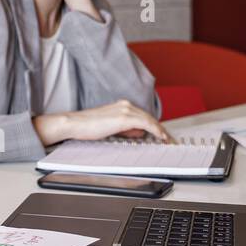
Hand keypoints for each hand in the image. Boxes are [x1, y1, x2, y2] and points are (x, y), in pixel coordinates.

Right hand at [33, 99, 170, 144]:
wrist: (75, 124)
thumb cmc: (88, 126)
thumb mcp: (110, 127)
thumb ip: (125, 128)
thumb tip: (138, 132)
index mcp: (122, 106)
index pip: (143, 116)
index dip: (155, 126)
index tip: (163, 135)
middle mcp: (125, 105)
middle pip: (149, 117)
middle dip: (161, 129)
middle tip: (170, 139)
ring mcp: (125, 110)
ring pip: (150, 120)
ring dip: (161, 131)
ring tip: (168, 140)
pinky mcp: (123, 117)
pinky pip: (146, 123)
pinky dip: (156, 130)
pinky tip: (161, 137)